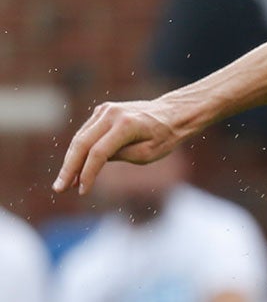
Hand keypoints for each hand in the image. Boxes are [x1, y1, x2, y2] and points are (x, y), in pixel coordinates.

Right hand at [55, 100, 187, 195]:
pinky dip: (79, 150)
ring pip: (80, 138)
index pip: (99, 152)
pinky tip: (75, 169)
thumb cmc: (164, 136)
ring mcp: (104, 110)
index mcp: (126, 125)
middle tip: (59, 188)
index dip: (88, 173)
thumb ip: (120, 156)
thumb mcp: (148, 153)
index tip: (82, 191)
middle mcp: (111, 114)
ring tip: (66, 183)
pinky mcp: (101, 111)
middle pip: (82, 144)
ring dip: (71, 161)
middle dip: (69, 168)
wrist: (172, 113)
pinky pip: (86, 133)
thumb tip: (93, 162)